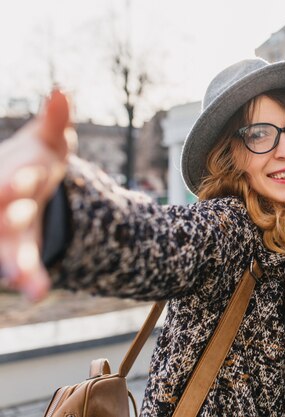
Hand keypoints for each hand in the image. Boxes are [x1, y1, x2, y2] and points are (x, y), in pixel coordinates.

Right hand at [0, 89, 74, 300]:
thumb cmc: (35, 159)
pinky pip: (21, 265)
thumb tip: (64, 90)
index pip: (12, 176)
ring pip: (7, 246)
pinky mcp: (18, 248)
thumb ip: (55, 120)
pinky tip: (37, 292)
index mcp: (12, 172)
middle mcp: (4, 201)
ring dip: (15, 263)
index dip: (15, 178)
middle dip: (11, 217)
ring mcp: (8, 228)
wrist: (21, 184)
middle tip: (22, 221)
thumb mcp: (49, 140)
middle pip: (3, 212)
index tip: (26, 179)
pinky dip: (29, 278)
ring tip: (24, 281)